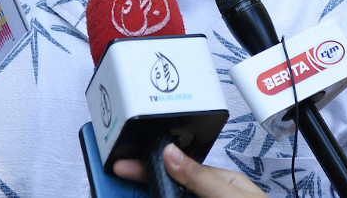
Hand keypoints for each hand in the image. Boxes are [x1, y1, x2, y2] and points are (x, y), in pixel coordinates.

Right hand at [112, 142, 267, 197]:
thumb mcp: (232, 196)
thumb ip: (201, 177)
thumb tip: (171, 152)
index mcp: (220, 182)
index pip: (174, 171)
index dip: (146, 169)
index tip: (120, 167)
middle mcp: (210, 196)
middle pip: (168, 188)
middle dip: (141, 185)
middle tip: (114, 183)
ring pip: (169, 197)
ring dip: (147, 193)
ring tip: (124, 191)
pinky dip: (159, 197)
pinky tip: (144, 196)